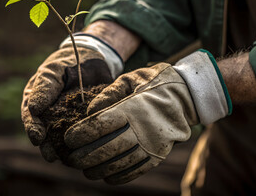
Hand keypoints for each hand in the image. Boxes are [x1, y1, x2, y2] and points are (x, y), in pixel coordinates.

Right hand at [21, 35, 122, 161]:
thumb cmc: (67, 61)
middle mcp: (48, 112)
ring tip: (65, 159)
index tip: (37, 138)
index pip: (30, 116)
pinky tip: (85, 151)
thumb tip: (34, 109)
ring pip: (61, 137)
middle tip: (51, 156)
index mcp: (36, 99)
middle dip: (47, 146)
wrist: (92, 59)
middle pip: (44, 132)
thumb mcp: (54, 69)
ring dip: (62, 149)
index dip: (32, 128)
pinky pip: (80, 133)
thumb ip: (44, 86)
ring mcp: (65, 118)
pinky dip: (81, 142)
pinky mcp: (82, 121)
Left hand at [64, 50, 231, 183]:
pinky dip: (120, 176)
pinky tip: (107, 176)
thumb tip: (88, 112)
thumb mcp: (130, 79)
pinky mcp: (159, 155)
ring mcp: (153, 144)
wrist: (187, 96)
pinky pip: (137, 170)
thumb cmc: (153, 83)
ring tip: (85, 171)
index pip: (101, 125)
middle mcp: (144, 128)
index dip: (81, 134)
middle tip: (71, 159)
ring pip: (121, 163)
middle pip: (108, 148)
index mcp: (134, 108)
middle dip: (85, 156)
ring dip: (100, 169)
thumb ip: (108, 94)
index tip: (68, 139)